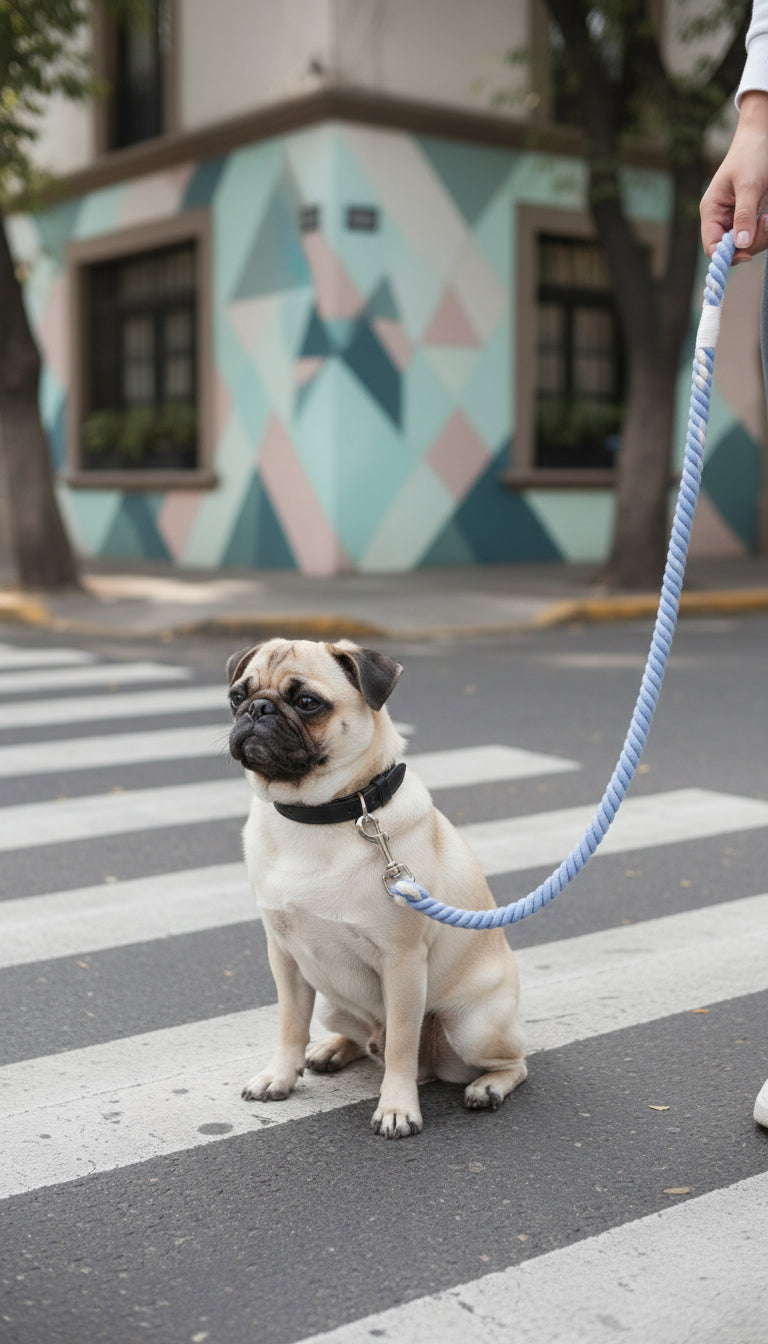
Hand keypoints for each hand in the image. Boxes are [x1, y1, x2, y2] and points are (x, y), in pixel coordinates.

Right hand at [700, 91, 767, 261]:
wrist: (764, 135)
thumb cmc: (752, 154)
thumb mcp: (749, 185)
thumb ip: (744, 215)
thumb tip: (741, 245)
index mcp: (711, 211)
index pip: (711, 246)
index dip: (726, 256)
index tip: (746, 254)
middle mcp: (721, 219)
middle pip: (731, 250)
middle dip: (750, 243)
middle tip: (765, 224)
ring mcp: (737, 219)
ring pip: (746, 245)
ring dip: (761, 237)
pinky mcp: (751, 217)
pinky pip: (757, 235)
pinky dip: (765, 232)